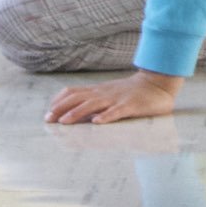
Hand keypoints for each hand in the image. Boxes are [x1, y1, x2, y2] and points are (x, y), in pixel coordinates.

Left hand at [47, 67, 183, 125]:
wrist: (158, 84)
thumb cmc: (132, 92)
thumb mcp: (110, 94)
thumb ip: (94, 101)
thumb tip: (74, 113)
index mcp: (98, 91)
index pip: (73, 92)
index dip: (58, 102)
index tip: (47, 113)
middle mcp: (104, 93)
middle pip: (78, 98)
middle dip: (61, 108)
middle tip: (48, 120)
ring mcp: (117, 99)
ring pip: (93, 104)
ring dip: (77, 112)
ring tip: (64, 121)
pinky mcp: (131, 105)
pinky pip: (117, 111)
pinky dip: (106, 116)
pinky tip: (98, 122)